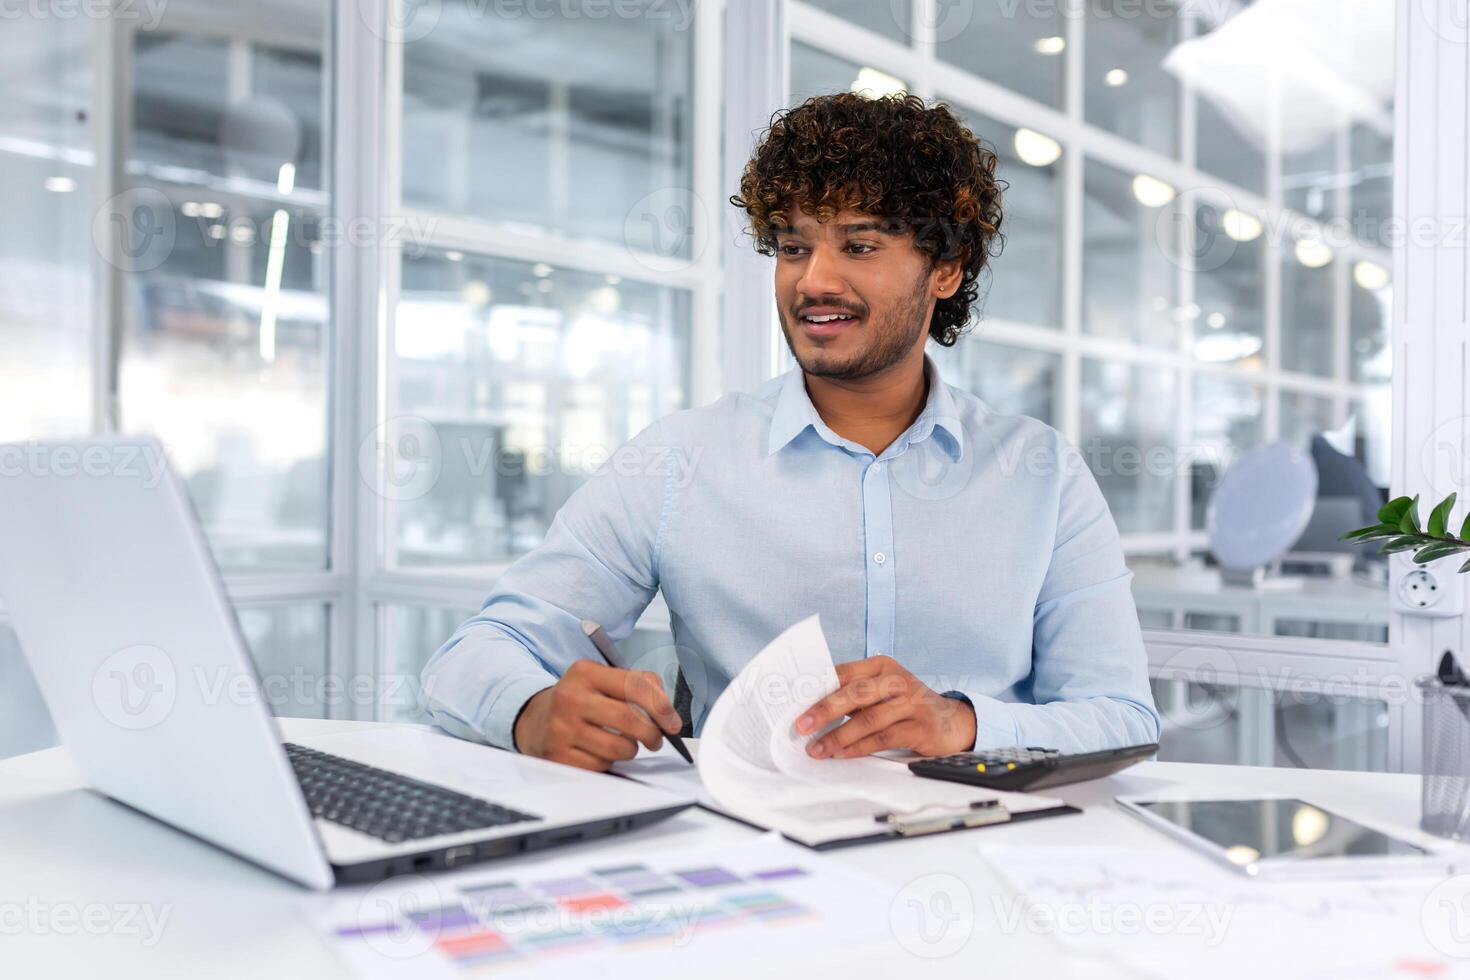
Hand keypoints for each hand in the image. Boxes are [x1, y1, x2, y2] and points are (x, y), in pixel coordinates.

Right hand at [512, 659, 682, 771]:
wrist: (535, 720)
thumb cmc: (579, 701)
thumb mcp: (602, 680)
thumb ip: (638, 685)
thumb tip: (667, 712)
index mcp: (585, 673)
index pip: (635, 686)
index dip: (661, 707)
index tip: (672, 722)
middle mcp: (570, 698)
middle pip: (629, 719)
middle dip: (652, 734)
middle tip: (656, 739)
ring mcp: (561, 728)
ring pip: (619, 748)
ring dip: (630, 750)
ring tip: (623, 744)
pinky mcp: (557, 756)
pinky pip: (601, 766)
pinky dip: (608, 763)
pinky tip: (599, 752)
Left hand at [793, 656, 975, 758]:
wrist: (951, 721)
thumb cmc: (905, 704)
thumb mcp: (882, 690)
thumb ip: (853, 695)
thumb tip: (810, 709)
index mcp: (882, 665)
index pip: (844, 672)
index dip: (819, 687)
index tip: (795, 701)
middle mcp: (897, 680)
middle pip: (855, 693)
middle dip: (824, 710)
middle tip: (801, 726)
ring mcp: (911, 702)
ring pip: (868, 719)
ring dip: (838, 736)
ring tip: (817, 749)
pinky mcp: (920, 726)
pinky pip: (883, 738)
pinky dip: (859, 747)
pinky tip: (842, 754)